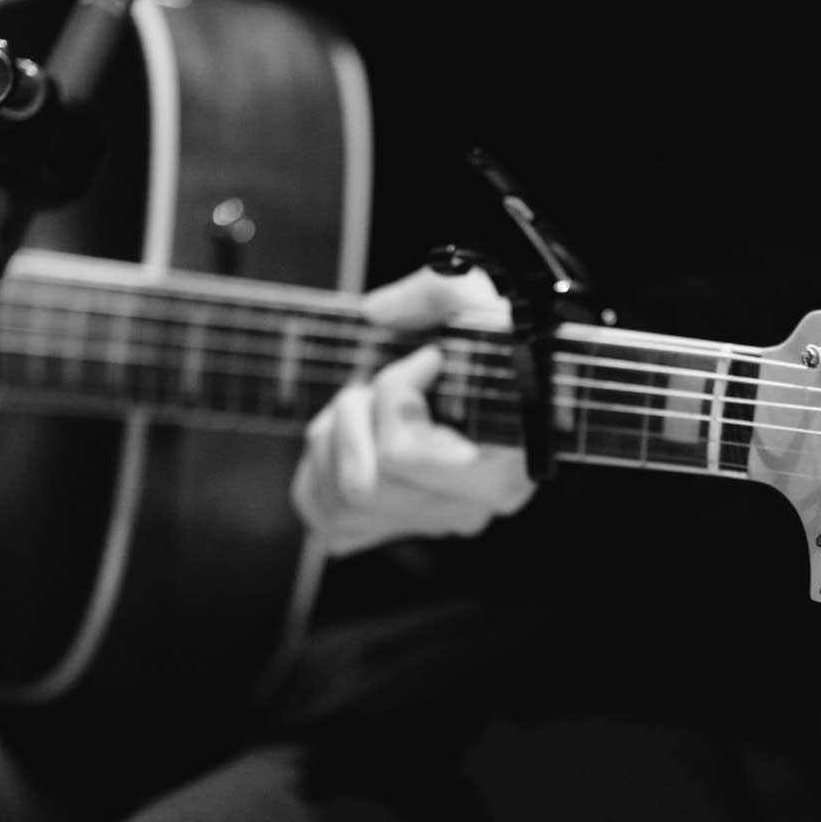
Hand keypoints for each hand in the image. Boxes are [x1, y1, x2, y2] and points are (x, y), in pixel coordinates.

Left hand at [290, 267, 535, 556]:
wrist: (500, 377)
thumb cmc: (494, 345)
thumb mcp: (481, 301)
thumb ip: (439, 292)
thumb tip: (376, 314)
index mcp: (499, 471)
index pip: (400, 455)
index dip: (395, 394)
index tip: (429, 357)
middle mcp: (467, 512)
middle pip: (361, 485)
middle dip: (354, 417)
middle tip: (382, 381)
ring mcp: (429, 526)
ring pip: (340, 503)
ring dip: (334, 439)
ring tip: (369, 405)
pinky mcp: (395, 529)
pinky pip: (324, 519)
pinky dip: (320, 473)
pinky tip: (352, 440)